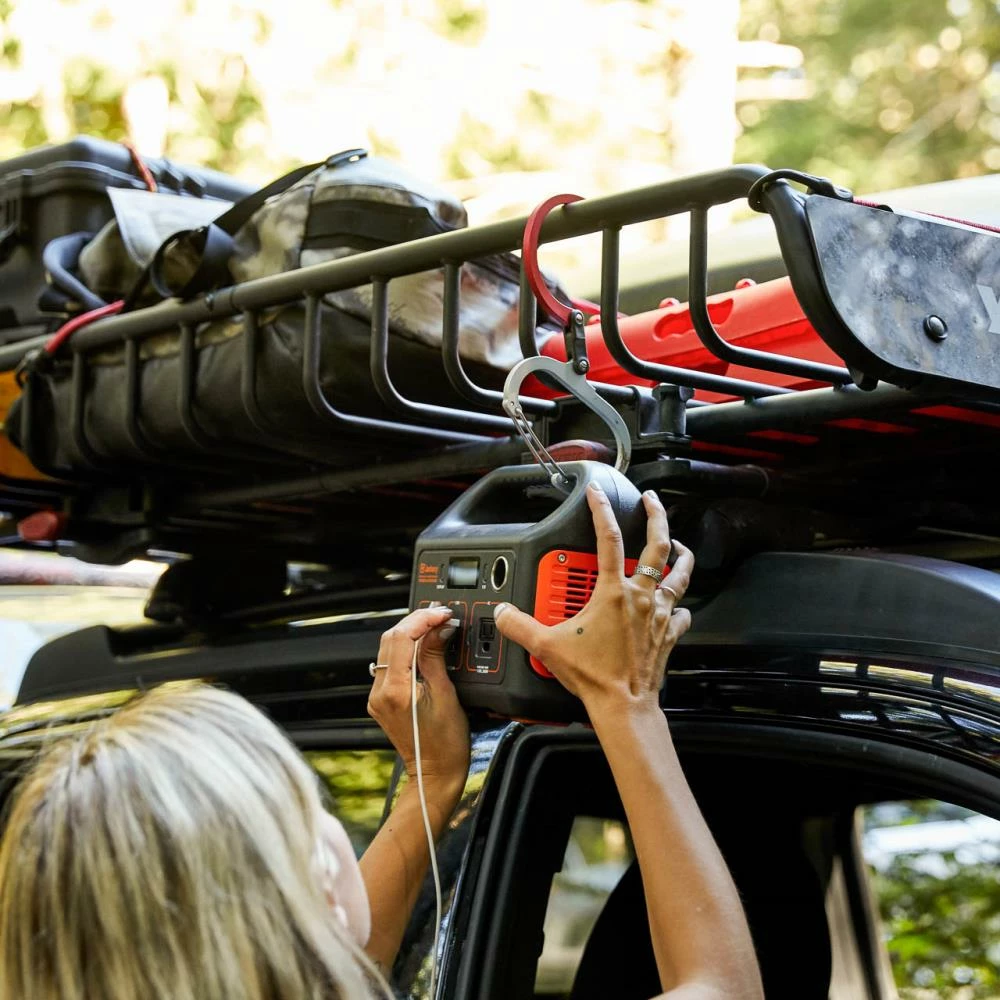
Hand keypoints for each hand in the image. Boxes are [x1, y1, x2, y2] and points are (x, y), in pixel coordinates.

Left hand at [368, 606, 470, 801]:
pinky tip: (422, 644)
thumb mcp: (447, 694)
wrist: (434, 774)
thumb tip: (439, 629)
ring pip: (387, 649)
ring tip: (434, 624)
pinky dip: (405, 648)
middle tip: (440, 614)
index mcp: (395, 691)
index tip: (442, 613)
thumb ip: (436, 657)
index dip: (423, 619)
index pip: (402, 638)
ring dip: (409, 632)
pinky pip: (389, 663)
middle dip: (415, 621)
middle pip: (390, 639)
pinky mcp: (381, 699)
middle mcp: (379, 692)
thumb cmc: (445, 745)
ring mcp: (377, 696)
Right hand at [493, 484, 693, 718]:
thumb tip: (502, 612)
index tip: (596, 493)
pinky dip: (680, 605)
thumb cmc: (594, 677)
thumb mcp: (548, 646)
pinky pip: (682, 611)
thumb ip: (520, 625)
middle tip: (651, 501)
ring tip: (677, 544)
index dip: (601, 509)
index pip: (608, 538)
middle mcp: (641, 597)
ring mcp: (660, 614)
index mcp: (613, 592)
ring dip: (680, 555)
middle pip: (657, 544)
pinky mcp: (670, 633)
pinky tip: (676, 604)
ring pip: (679, 574)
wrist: (625, 705)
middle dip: (656, 516)